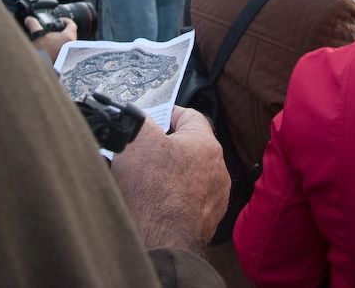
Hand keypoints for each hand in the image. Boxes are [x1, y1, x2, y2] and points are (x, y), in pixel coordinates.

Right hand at [24, 15, 76, 62]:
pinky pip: (67, 51)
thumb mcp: (37, 34)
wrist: (42, 66)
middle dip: (65, 31)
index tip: (61, 20)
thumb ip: (33, 24)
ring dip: (63, 40)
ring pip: (70, 43)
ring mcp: (70, 53)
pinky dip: (62, 48)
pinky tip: (54, 49)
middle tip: (57, 30)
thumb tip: (29, 19)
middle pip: (72, 34)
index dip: (66, 21)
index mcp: (68, 37)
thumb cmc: (43, 51)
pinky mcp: (67, 60)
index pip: (72, 25)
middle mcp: (72, 45)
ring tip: (54, 40)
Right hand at [111, 106, 229, 251]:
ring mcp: (214, 199)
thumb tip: (139, 119)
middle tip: (143, 151)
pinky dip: (172, 198)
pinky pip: (187, 201)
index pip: (190, 116)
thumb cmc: (153, 190)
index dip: (167, 113)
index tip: (153, 119)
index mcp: (205, 145)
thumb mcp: (136, 138)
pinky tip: (154, 202)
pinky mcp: (206, 221)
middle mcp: (217, 171)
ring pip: (189, 176)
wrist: (160, 240)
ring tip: (145, 180)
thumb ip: (139, 120)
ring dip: (169, 175)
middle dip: (165, 148)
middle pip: (189, 148)